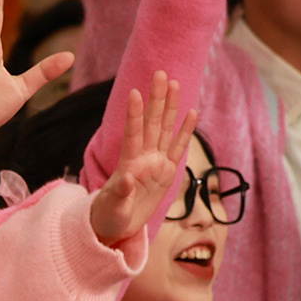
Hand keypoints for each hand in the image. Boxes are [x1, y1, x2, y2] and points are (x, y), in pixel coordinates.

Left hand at [92, 71, 189, 245]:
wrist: (116, 226)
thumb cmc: (108, 216)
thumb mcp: (112, 208)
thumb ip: (120, 193)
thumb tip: (127, 177)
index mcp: (128, 164)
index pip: (132, 134)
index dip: (134, 114)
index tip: (135, 92)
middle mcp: (142, 158)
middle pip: (152, 123)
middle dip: (156, 99)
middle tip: (160, 74)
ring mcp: (155, 163)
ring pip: (165, 130)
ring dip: (170, 107)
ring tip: (175, 84)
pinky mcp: (166, 172)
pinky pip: (178, 148)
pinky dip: (185, 132)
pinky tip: (192, 112)